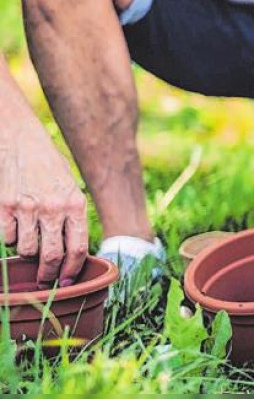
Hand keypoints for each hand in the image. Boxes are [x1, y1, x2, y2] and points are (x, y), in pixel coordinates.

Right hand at [0, 129, 87, 284]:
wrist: (20, 140)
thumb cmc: (47, 166)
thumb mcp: (69, 187)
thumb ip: (71, 216)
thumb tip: (72, 252)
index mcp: (75, 203)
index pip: (78, 248)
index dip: (72, 270)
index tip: (67, 281)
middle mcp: (53, 208)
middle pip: (51, 256)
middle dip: (48, 274)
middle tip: (46, 279)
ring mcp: (27, 208)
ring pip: (27, 250)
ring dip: (28, 251)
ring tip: (29, 238)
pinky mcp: (4, 207)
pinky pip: (6, 238)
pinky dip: (9, 238)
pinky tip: (14, 225)